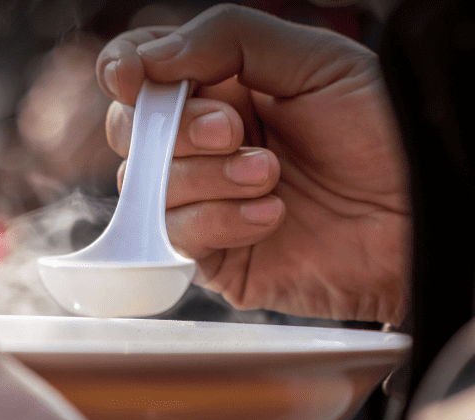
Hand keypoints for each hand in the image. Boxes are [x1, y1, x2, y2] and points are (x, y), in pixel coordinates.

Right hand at [98, 4, 407, 325]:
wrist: (422, 216)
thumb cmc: (383, 134)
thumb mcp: (314, 61)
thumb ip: (228, 38)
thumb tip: (149, 59)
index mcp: (222, 87)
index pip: (143, 69)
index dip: (124, 70)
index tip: (132, 77)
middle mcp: (203, 143)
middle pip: (131, 129)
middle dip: (174, 128)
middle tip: (232, 131)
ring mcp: (203, 199)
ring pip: (146, 184)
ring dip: (208, 177)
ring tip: (271, 176)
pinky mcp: (213, 254)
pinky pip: (176, 234)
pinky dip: (220, 220)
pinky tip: (273, 215)